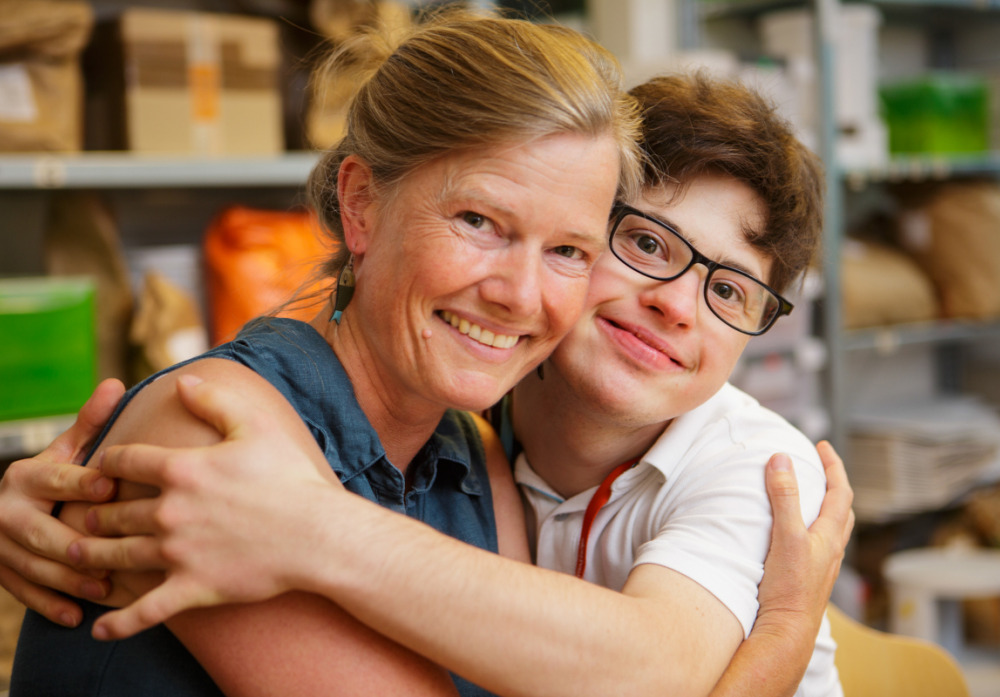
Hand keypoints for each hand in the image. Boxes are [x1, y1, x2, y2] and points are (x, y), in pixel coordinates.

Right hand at [0, 379, 122, 625]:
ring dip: (69, 580)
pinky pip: (22, 592)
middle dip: (76, 545)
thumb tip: (116, 383)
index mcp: (27, 475)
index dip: (82, 481)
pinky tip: (77, 615)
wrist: (4, 511)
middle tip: (114, 556)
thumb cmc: (53, 478)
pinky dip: (49, 604)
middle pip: (40, 531)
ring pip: (32, 566)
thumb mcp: (64, 451)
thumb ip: (90, 425)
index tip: (110, 486)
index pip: (56, 479)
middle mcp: (6, 509)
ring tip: (106, 588)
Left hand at [70, 374, 342, 640]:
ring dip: (92, 557)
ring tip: (78, 557)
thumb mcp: (257, 425)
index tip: (100, 469)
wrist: (319, 535)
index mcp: (182, 468)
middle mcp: (170, 511)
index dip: (106, 462)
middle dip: (94, 511)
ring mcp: (178, 553)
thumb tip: (182, 380)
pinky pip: (145, 611)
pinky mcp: (192, 589)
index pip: (123, 461)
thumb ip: (215, 400)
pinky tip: (99, 630)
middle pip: (112, 510)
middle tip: (85, 516)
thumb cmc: (292, 477)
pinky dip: (118, 624)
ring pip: (117, 556)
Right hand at [755, 441, 854, 641]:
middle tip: (821, 467)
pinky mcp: (809, 578)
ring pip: (833, 529)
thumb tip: (781, 460)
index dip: (833, 466)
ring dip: (827, 508)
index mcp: (829, 535)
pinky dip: (813, 529)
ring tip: (812, 498)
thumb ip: (784, 497)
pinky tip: (797, 536)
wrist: (787, 631)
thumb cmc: (789, 588)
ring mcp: (822, 565)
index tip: (823, 446)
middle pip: (843, 510)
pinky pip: (819, 545)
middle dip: (834, 484)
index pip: (840, 492)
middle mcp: (831, 550)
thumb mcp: (785, 535)